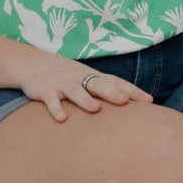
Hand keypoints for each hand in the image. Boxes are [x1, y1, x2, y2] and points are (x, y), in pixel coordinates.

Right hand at [17, 52, 154, 122]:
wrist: (34, 64)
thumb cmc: (68, 76)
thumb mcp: (88, 79)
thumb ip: (107, 90)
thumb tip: (133, 106)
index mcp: (93, 77)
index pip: (116, 82)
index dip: (132, 91)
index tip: (148, 101)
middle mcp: (80, 78)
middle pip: (98, 84)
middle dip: (112, 93)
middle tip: (125, 102)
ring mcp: (63, 84)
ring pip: (75, 91)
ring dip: (85, 100)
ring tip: (95, 109)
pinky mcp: (46, 90)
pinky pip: (51, 100)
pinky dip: (56, 108)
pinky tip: (62, 118)